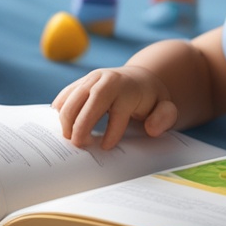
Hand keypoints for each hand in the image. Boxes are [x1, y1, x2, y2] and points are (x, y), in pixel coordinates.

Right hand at [52, 66, 178, 149]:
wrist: (138, 79)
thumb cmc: (150, 99)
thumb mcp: (165, 107)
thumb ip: (164, 117)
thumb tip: (151, 129)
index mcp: (129, 88)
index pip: (119, 110)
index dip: (112, 130)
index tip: (106, 147)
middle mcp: (108, 80)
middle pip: (91, 100)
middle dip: (81, 124)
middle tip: (78, 145)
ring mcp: (92, 79)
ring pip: (73, 96)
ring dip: (67, 119)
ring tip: (69, 139)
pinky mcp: (81, 82)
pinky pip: (65, 94)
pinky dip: (60, 109)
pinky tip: (62, 125)